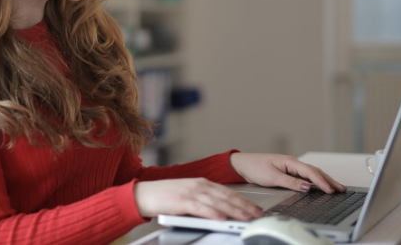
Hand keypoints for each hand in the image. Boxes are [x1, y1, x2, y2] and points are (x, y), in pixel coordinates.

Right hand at [134, 178, 263, 220]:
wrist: (143, 194)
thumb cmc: (164, 197)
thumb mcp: (188, 195)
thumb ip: (204, 201)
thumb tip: (223, 212)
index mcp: (202, 183)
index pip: (227, 192)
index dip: (243, 200)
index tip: (254, 208)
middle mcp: (198, 185)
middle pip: (226, 196)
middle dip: (244, 206)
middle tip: (256, 214)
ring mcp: (190, 192)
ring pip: (217, 202)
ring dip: (233, 210)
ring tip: (245, 217)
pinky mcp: (181, 200)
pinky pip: (201, 208)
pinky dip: (213, 213)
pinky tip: (221, 218)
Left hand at [229, 153, 346, 193]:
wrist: (243, 165)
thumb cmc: (255, 168)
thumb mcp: (272, 177)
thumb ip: (290, 182)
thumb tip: (306, 187)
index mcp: (289, 161)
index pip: (310, 172)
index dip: (321, 181)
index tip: (330, 190)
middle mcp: (292, 163)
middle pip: (314, 171)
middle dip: (328, 180)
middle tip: (341, 189)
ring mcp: (290, 167)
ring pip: (311, 173)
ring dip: (323, 180)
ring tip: (335, 187)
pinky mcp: (288, 172)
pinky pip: (304, 176)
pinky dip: (314, 181)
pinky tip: (319, 186)